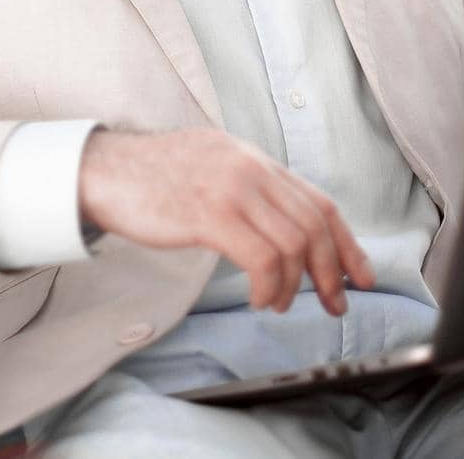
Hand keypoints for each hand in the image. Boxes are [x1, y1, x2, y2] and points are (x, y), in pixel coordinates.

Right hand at [77, 128, 375, 314]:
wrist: (101, 170)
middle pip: (315, 224)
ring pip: (293, 243)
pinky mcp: (210, 213)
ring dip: (295, 285)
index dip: (347, 242)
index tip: (362, 274)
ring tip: (279, 303)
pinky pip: (262, 258)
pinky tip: (258, 299)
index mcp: (254, 159)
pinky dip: (269, 286)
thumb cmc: (149, 178)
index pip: (318, 201)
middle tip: (334, 303)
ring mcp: (232, 188)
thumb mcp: (211, 168)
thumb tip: (282, 227)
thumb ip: (247, 189)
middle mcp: (251, 168)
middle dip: (332, 271)